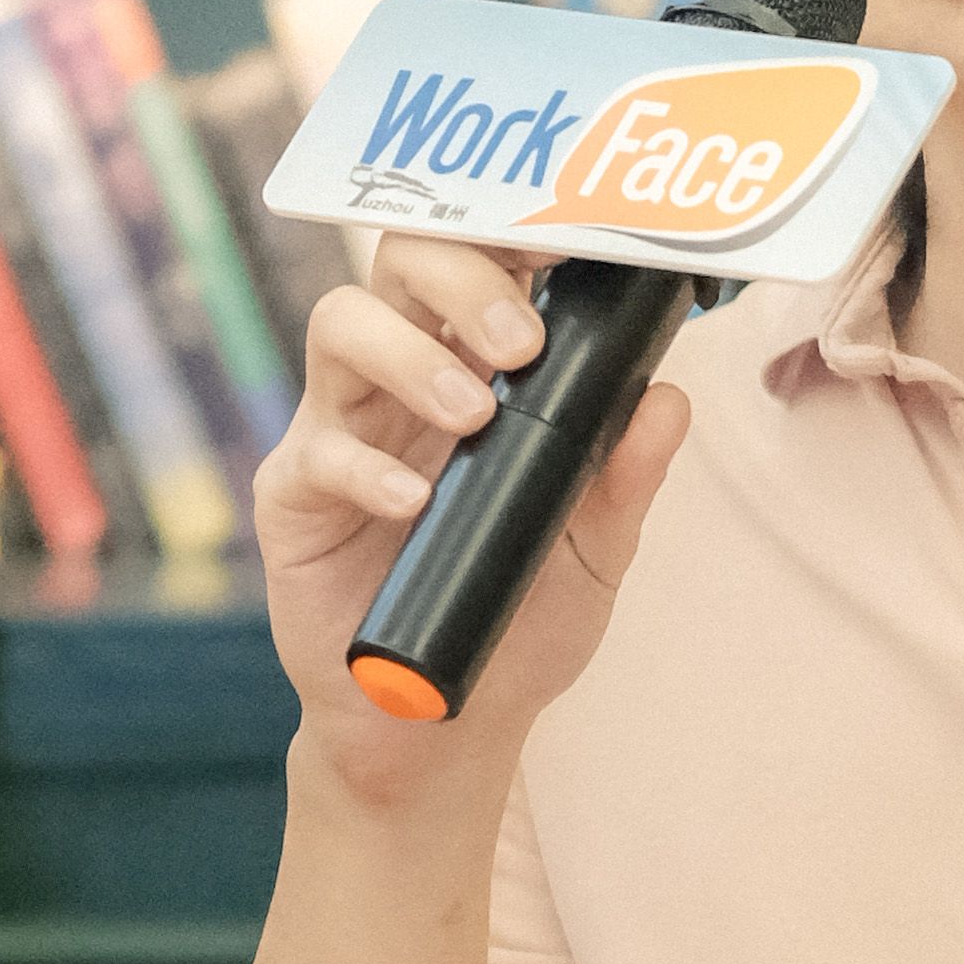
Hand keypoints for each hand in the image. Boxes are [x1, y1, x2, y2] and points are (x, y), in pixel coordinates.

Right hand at [256, 228, 689, 792]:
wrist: (445, 729)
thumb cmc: (518, 623)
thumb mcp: (596, 551)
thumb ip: (626, 477)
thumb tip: (669, 399)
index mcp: (475, 369)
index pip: (477, 262)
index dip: (511, 235)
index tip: (565, 246)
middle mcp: (402, 380)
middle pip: (400, 263)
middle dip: (462, 279)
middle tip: (520, 343)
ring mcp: (341, 431)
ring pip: (342, 327)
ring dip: (413, 357)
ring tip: (473, 420)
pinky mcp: (293, 497)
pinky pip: (315, 452)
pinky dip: (367, 468)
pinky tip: (414, 503)